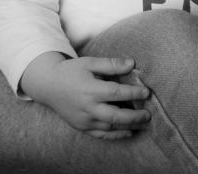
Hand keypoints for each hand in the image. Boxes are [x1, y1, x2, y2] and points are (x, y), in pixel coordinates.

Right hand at [21, 51, 150, 138]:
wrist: (49, 86)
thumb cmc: (72, 71)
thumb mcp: (90, 62)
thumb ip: (111, 64)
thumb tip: (132, 63)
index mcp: (90, 90)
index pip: (116, 93)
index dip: (133, 93)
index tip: (147, 92)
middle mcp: (87, 108)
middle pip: (114, 116)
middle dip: (134, 117)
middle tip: (148, 115)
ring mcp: (84, 120)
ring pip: (109, 127)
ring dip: (127, 126)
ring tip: (143, 123)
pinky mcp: (81, 127)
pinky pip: (100, 134)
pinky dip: (115, 135)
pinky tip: (128, 132)